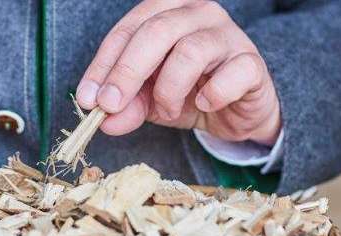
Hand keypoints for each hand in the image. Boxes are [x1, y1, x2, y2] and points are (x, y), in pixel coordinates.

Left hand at [75, 0, 280, 145]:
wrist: (238, 112)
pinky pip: (229, 75)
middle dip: (127, 72)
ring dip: (169, 89)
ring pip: (189, 51)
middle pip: (156, 31)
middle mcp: (198, 13)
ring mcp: (228, 35)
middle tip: (111, 105)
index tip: (89, 98)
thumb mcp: (151, 100)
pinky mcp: (251, 62)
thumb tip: (104, 119)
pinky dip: (211, 96)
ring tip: (168, 108)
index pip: (128, 30)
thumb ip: (128, 105)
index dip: (103, 65)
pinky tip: (205, 104)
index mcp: (167, 11)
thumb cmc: (192, 92)